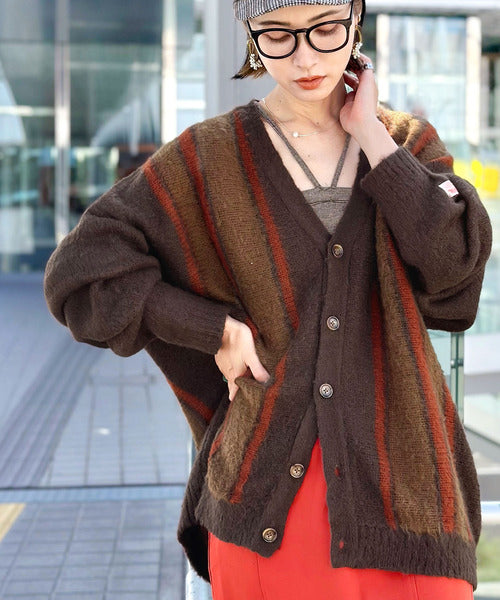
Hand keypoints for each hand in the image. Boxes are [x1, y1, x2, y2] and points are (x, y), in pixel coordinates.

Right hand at [215, 315, 269, 400]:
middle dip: (235, 388)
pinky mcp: (219, 356)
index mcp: (235, 372)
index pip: (234, 390)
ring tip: (240, 379)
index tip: (237, 402)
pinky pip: (225, 366)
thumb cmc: (238, 339)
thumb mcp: (250, 354)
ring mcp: (222, 363)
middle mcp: (227, 370)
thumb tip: (265, 381)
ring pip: (229, 374)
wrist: (223, 326)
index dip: (236, 396)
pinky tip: (234, 365)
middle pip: (231, 383)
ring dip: (234, 377)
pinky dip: (230, 368)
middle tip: (239, 394)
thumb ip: (257, 368)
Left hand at [341, 52, 397, 167]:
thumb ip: (346, 100)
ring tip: (344, 55)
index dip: (347, 76)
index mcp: (362, 96)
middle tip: (339, 61)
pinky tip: (349, 54)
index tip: (338, 73)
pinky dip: (358, 57)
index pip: (355, 82)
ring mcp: (369, 83)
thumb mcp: (347, 108)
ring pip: (363, 66)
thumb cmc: (353, 122)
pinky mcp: (369, 79)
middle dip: (350, 66)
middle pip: (359, 72)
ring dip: (354, 60)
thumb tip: (344, 94)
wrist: (362, 124)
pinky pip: (365, 62)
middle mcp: (368, 88)